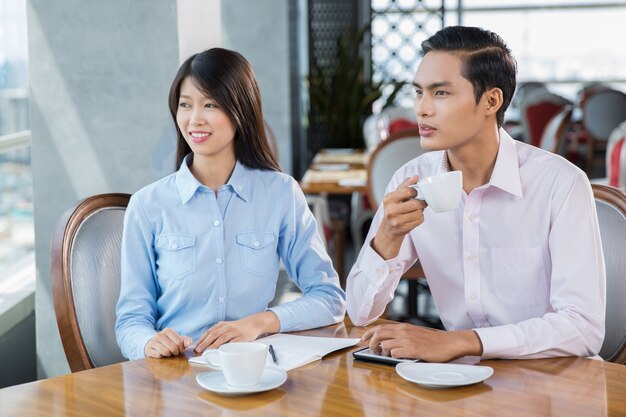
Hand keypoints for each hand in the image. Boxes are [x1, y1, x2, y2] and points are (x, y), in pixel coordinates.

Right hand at [144, 328, 191, 358]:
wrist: (152, 345)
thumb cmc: (168, 343)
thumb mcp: (177, 340)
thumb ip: (185, 340)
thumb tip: (189, 343)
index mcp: (168, 331)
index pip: (179, 342)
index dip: (182, 349)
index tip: (180, 350)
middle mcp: (159, 334)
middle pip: (173, 347)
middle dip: (176, 353)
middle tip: (175, 353)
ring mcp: (153, 342)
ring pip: (165, 352)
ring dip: (169, 355)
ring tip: (168, 354)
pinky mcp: (148, 349)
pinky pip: (158, 355)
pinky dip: (161, 357)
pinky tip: (161, 355)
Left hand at [194, 311, 279, 352]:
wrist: (253, 323)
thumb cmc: (238, 328)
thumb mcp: (227, 327)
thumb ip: (218, 334)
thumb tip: (205, 345)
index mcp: (222, 325)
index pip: (209, 332)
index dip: (201, 339)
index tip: (195, 346)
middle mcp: (227, 327)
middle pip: (214, 335)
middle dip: (205, 343)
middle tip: (198, 350)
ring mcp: (235, 332)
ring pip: (222, 338)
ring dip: (214, 345)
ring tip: (208, 351)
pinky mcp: (242, 337)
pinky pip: (233, 342)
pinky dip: (227, 347)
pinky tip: (223, 351)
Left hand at [361, 323, 482, 362]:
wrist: (448, 343)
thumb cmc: (433, 340)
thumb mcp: (414, 333)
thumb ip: (402, 335)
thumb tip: (388, 341)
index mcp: (403, 327)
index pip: (380, 327)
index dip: (369, 333)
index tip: (363, 338)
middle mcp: (403, 331)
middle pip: (379, 334)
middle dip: (370, 342)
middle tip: (370, 349)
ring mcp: (407, 340)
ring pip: (384, 345)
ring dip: (382, 352)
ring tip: (385, 355)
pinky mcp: (412, 349)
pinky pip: (394, 353)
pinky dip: (393, 356)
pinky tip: (398, 357)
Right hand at [372, 176, 426, 259]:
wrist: (388, 228)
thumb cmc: (394, 208)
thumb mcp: (396, 195)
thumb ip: (406, 185)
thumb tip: (416, 177)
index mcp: (388, 199)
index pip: (408, 191)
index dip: (415, 192)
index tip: (415, 193)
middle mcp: (391, 210)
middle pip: (415, 204)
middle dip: (422, 202)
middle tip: (422, 202)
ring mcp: (396, 221)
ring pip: (419, 213)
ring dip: (421, 211)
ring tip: (416, 210)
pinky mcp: (403, 229)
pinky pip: (419, 220)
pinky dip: (420, 218)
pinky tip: (414, 217)